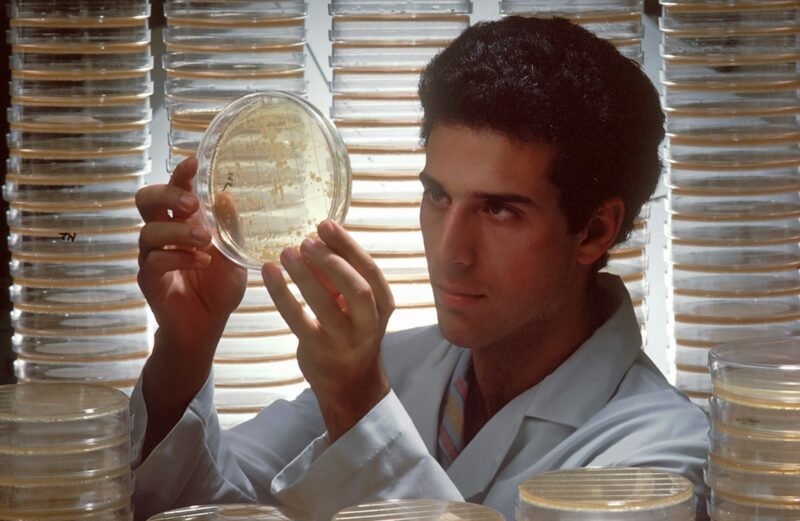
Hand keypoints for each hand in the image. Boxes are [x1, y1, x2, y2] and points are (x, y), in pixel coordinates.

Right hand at [136, 157, 246, 444]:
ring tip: (205, 240)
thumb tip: (227, 196)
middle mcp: (163, 233)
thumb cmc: (219, 287)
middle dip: (166, 195)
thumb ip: (230, 229)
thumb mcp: (234, 256)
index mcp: (184, 221)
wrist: (207, 327)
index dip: (181, 174)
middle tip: (191, 204)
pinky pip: (154, 261)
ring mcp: (152, 256)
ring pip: (149, 231)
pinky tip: (201, 262)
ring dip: (178, 231)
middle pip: (146, 200)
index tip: (194, 161)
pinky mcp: (148, 279)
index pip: (176, 190)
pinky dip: (178, 258)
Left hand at [262, 220, 394, 440]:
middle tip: (306, 241)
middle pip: (357, 287)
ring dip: (305, 275)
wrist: (350, 384)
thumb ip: (338, 276)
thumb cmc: (351, 333)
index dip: (347, 245)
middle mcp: (369, 323)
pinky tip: (269, 273)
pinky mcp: (319, 350)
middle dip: (331, 260)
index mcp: (382, 304)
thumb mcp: (354, 304)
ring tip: (286, 253)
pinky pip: (298, 319)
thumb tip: (313, 240)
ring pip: (326, 304)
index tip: (326, 224)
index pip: (370, 270)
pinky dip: (282, 293)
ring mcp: (344, 340)